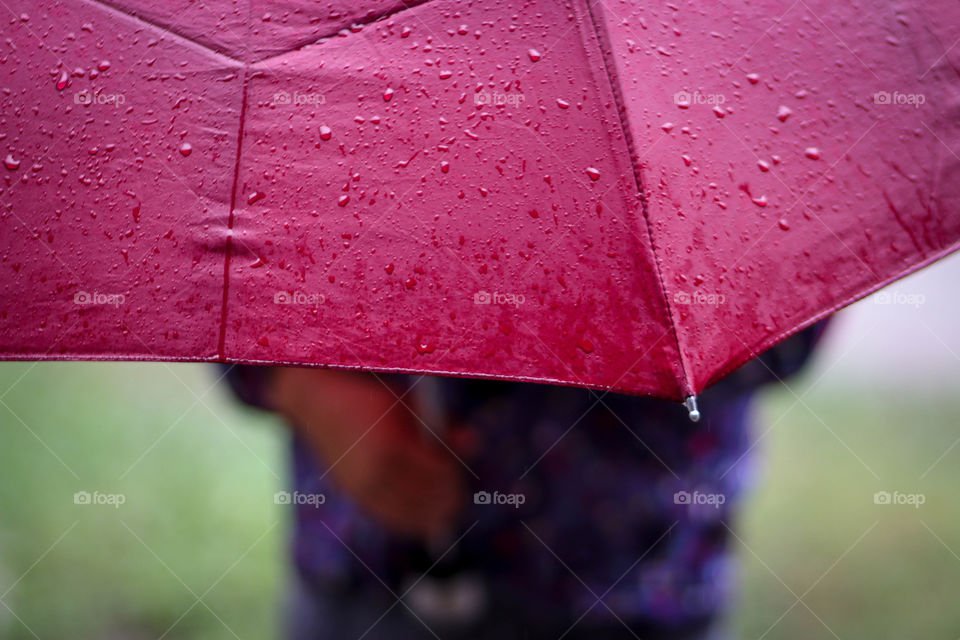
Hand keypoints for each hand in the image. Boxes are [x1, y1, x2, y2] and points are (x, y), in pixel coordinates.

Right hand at [269, 368, 464, 538]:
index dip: (453, 477)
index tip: (458, 470)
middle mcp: (376, 475)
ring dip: (430, 512)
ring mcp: (361, 489)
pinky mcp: (354, 495)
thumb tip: (473, 442)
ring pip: (409, 517)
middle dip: (446, 497)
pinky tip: (419, 514)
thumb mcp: (410, 405)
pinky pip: (389, 518)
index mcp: (393, 448)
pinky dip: (408, 519)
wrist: (317, 401)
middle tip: (456, 490)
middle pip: (427, 502)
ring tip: (442, 506)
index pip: (438, 477)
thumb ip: (442, 426)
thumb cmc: (369, 398)